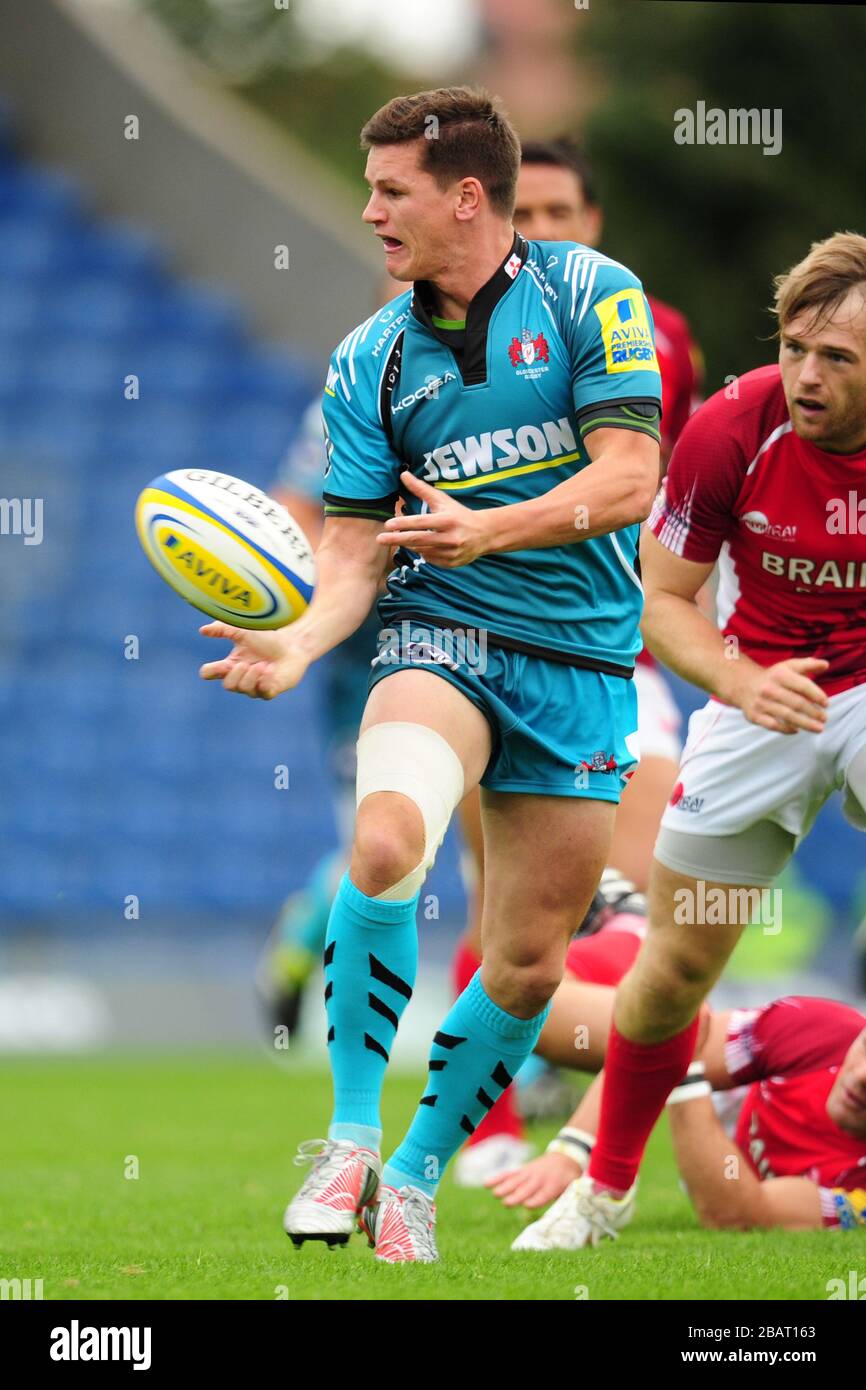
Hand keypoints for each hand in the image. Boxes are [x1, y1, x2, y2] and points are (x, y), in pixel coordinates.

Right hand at [198, 622, 309, 699]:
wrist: (292, 643)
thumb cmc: (266, 638)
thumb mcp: (242, 630)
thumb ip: (223, 629)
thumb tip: (202, 630)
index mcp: (229, 664)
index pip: (209, 673)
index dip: (210, 671)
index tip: (221, 664)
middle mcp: (241, 678)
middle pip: (228, 686)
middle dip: (235, 675)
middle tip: (245, 664)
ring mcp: (256, 686)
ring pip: (245, 689)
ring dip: (252, 675)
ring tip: (263, 664)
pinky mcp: (271, 690)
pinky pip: (263, 693)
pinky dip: (265, 681)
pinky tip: (270, 670)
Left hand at [377, 471, 494, 566]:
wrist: (484, 534)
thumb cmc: (459, 514)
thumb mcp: (442, 500)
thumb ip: (421, 489)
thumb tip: (403, 474)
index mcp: (447, 520)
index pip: (421, 523)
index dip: (403, 523)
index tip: (388, 524)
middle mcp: (450, 538)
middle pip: (418, 540)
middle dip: (397, 540)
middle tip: (379, 539)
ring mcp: (451, 552)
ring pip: (422, 551)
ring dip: (409, 545)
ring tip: (399, 539)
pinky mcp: (451, 563)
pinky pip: (430, 559)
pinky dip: (422, 553)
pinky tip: (420, 546)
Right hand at [485, 1151, 580, 1208]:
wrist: (566, 1155)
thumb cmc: (569, 1177)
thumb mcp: (573, 1188)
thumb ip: (565, 1201)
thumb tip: (560, 1218)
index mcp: (553, 1185)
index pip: (543, 1194)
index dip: (535, 1199)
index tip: (526, 1204)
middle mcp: (540, 1178)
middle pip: (527, 1188)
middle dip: (517, 1195)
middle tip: (506, 1203)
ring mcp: (529, 1173)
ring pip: (516, 1180)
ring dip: (505, 1187)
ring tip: (495, 1194)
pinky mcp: (522, 1169)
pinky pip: (509, 1173)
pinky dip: (498, 1177)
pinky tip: (487, 1183)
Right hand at [731, 657, 828, 734]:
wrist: (743, 685)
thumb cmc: (773, 677)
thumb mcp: (788, 666)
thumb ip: (808, 664)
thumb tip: (825, 665)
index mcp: (780, 674)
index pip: (803, 685)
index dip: (817, 695)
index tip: (826, 704)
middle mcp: (769, 688)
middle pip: (796, 703)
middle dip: (813, 712)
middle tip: (824, 718)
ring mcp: (761, 703)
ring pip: (787, 716)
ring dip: (805, 724)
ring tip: (818, 728)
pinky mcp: (754, 716)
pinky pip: (773, 725)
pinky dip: (787, 729)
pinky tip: (797, 730)